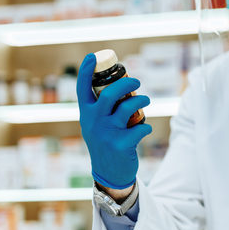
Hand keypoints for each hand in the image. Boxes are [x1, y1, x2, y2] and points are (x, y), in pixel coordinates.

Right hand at [77, 53, 152, 189]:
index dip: (86, 71)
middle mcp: (94, 122)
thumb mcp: (94, 125)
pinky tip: (145, 128)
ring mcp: (107, 133)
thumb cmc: (104, 143)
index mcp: (85, 115)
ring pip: (128, 107)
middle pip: (110, 94)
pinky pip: (140, 127)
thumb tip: (117, 84)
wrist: (108, 174)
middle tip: (137, 82)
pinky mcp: (122, 144)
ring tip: (146, 99)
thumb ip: (99, 108)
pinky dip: (146, 126)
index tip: (92, 56)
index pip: (82, 89)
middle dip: (127, 83)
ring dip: (141, 100)